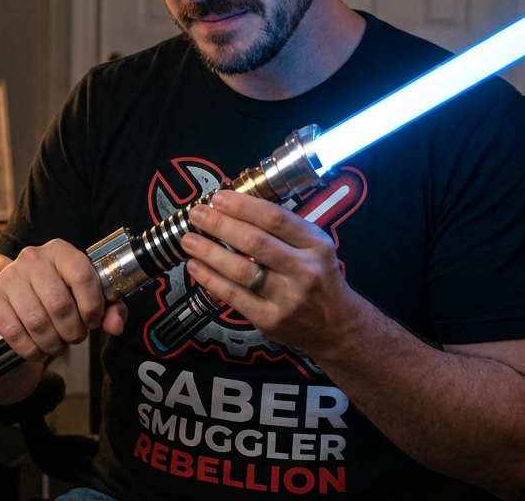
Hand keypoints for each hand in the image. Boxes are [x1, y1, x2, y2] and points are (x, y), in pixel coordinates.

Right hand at [0, 239, 127, 360]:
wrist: (14, 301)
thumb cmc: (56, 296)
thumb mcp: (87, 297)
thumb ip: (109, 309)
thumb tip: (114, 325)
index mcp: (60, 250)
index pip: (82, 275)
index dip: (92, 306)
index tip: (93, 321)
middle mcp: (32, 258)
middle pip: (59, 304)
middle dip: (73, 331)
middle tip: (74, 337)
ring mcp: (9, 276)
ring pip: (37, 321)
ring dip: (53, 343)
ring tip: (57, 344)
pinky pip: (14, 332)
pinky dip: (31, 349)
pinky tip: (38, 349)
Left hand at [181, 190, 359, 355]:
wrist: (336, 326)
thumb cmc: (318, 278)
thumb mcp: (314, 247)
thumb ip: (282, 230)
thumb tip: (235, 206)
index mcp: (316, 245)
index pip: (276, 219)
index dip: (243, 206)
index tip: (218, 197)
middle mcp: (304, 270)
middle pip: (255, 243)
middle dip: (220, 225)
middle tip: (197, 215)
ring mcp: (287, 298)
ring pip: (240, 271)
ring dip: (209, 252)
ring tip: (188, 240)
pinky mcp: (270, 320)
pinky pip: (233, 296)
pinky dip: (210, 279)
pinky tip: (195, 266)